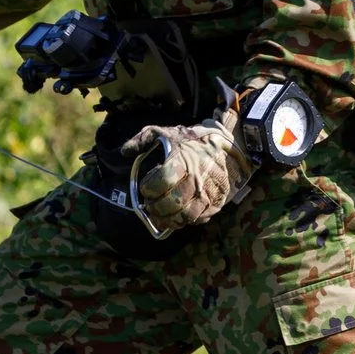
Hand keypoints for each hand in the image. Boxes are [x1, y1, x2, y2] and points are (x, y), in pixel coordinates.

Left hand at [113, 103, 253, 234]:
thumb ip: (143, 140)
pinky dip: (185, 221)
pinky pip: (198, 219)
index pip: (161, 182)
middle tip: (150, 205)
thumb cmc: (194, 141)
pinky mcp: (217, 202)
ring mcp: (209, 193)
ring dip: (168, 219)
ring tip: (161, 215)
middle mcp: (197, 179)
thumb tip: (125, 152)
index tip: (146, 189)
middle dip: (155, 208)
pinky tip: (177, 215)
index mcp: (183, 161)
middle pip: (171, 203)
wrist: (229, 146)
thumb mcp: (167, 132)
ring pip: (184, 216)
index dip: (149, 189)